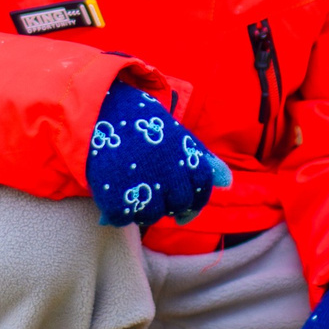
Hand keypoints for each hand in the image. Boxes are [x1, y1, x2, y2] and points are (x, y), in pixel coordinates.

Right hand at [86, 81, 230, 227]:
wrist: (101, 110)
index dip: (195, 200)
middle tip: (154, 192)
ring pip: (152, 216)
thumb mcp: (178, 136)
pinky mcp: (116, 196)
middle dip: (171, 204)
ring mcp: (143, 186)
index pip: (202, 190)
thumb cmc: (143, 125)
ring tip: (133, 191)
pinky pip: (123, 218)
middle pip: (179, 205)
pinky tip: (114, 196)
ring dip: (144, 210)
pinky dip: (118, 212)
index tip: (184, 203)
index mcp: (187, 157)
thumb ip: (203, 160)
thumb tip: (227, 183)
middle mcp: (169, 174)